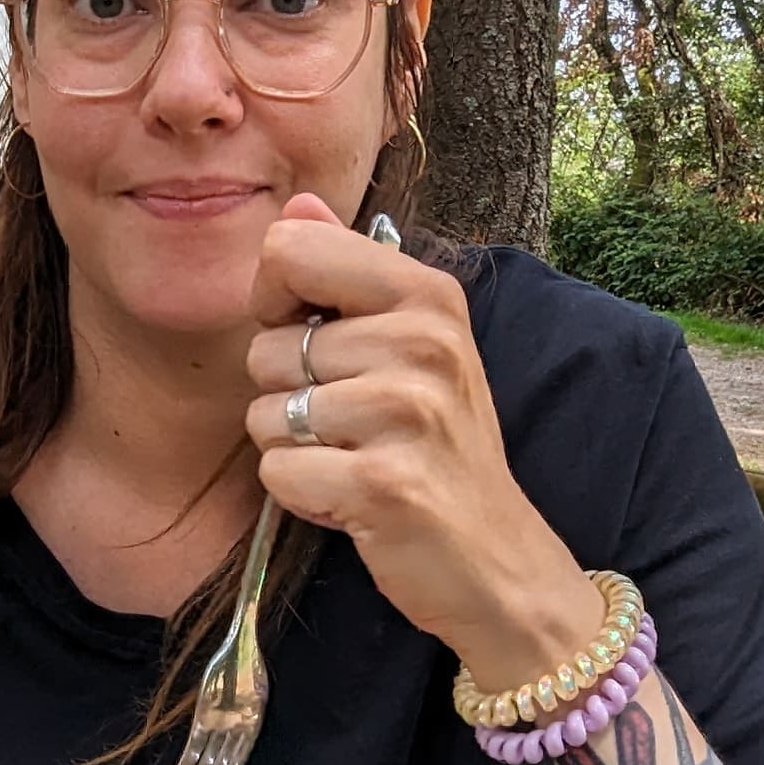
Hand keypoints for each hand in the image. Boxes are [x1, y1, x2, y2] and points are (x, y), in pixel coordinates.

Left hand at [243, 193, 603, 690]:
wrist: (496, 558)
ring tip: (356, 460)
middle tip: (353, 424)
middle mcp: (423, 343)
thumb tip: (297, 206)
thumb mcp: (411, 344)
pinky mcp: (382, 483)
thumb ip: (346, 269)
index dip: (276, 300)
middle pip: (267, 347)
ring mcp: (407, 414)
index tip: (316, 338)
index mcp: (428, 295)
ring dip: (295, 449)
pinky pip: (277, 471)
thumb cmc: (438, 447)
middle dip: (288, 394)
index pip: (290, 250)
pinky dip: (301, 495)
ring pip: (266, 413)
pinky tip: (352, 499)